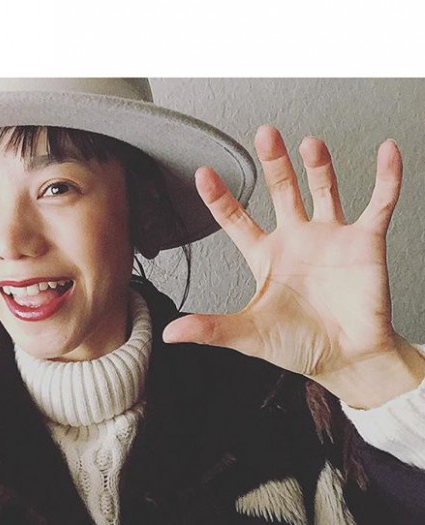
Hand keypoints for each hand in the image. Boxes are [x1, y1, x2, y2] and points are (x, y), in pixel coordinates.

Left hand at [163, 125, 414, 393]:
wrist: (347, 359)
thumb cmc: (299, 346)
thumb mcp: (249, 335)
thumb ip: (212, 328)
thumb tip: (171, 332)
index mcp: (266, 257)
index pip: (236, 220)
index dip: (220, 197)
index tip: (203, 173)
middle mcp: (297, 240)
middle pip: (281, 191)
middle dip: (274, 163)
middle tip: (264, 134)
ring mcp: (331, 238)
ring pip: (324, 189)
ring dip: (318, 165)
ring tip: (309, 143)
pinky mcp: (365, 243)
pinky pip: (379, 203)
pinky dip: (386, 178)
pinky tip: (387, 152)